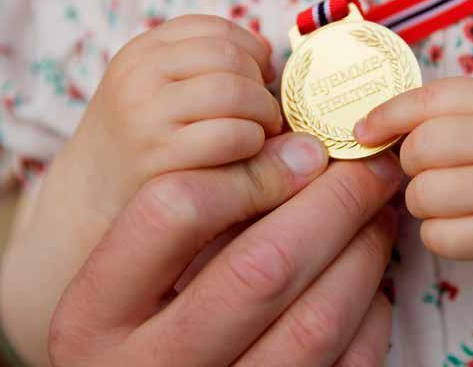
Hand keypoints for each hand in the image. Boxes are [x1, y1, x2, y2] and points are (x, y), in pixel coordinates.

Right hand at [47, 134, 403, 366]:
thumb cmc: (139, 322)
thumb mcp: (130, 274)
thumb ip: (190, 219)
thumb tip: (299, 154)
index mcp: (93, 315)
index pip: (172, 212)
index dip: (251, 172)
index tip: (304, 149)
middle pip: (263, 267)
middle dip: (335, 203)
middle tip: (369, 169)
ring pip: (315, 322)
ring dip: (364, 253)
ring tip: (379, 215)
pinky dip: (370, 313)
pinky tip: (369, 279)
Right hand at [69, 14, 280, 215]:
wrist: (89, 197)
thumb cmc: (140, 139)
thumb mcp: (155, 88)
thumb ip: (203, 65)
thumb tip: (267, 50)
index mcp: (142, 52)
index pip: (215, 29)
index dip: (252, 49)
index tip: (263, 75)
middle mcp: (140, 76)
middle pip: (229, 57)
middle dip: (260, 85)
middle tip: (266, 112)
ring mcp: (146, 116)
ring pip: (233, 91)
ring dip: (263, 113)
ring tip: (263, 132)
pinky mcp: (160, 158)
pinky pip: (230, 135)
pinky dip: (253, 141)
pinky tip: (249, 152)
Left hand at [353, 77, 472, 268]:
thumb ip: (444, 107)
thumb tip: (368, 128)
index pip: (429, 100)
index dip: (387, 115)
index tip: (363, 131)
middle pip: (419, 150)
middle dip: (411, 159)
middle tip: (431, 165)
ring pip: (421, 195)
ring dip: (422, 196)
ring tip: (450, 193)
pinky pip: (435, 236)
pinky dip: (436, 230)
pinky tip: (461, 221)